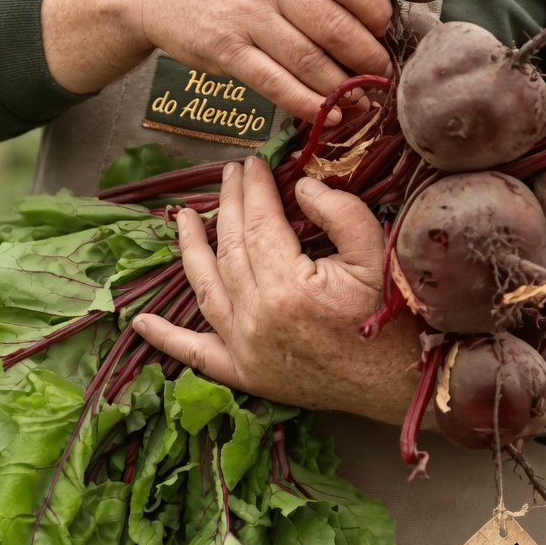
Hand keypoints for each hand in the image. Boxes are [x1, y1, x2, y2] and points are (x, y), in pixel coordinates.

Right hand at [42, 0, 393, 122]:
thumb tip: (374, 15)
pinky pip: (277, 85)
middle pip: (335, 26)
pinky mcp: (226, 51)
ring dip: (342, 89)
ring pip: (309, 61)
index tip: (384, 33)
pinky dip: (308, 105)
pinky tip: (328, 116)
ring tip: (361, 101)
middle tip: (382, 75)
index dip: (377, 13)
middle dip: (367, 58)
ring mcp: (245, 16)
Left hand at [132, 158, 421, 424]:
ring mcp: (246, 350)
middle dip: (227, 205)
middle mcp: (257, 319)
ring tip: (182, 218)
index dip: (254, 189)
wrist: (403, 381)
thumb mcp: (377, 252)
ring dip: (190, 251)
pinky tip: (141, 322)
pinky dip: (167, 339)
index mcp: (287, 288)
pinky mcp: (247, 375)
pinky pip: (197, 355)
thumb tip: (301, 189)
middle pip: (230, 248)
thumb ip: (340, 213)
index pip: (258, 223)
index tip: (253, 163)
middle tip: (228, 174)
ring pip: (205, 289)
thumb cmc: (396, 317)